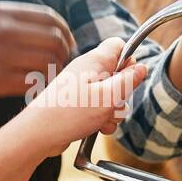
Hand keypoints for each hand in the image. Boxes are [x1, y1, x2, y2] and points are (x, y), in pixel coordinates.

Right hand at [0, 1, 75, 106]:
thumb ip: (10, 22)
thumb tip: (46, 32)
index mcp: (1, 11)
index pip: (51, 17)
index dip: (65, 33)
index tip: (67, 46)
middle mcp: (3, 29)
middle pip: (55, 40)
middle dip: (64, 55)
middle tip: (60, 67)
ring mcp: (1, 54)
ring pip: (49, 62)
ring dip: (55, 73)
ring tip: (47, 80)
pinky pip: (34, 83)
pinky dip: (40, 88)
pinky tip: (34, 91)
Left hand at [13, 38, 147, 159]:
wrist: (38, 134)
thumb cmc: (70, 114)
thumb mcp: (108, 97)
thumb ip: (128, 81)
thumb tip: (142, 68)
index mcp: (94, 61)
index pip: (119, 46)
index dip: (130, 61)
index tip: (129, 80)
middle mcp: (87, 71)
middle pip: (117, 74)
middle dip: (122, 94)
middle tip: (113, 105)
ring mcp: (81, 87)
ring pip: (110, 95)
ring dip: (113, 111)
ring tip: (103, 120)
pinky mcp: (76, 103)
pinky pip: (98, 107)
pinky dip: (102, 118)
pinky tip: (97, 128)